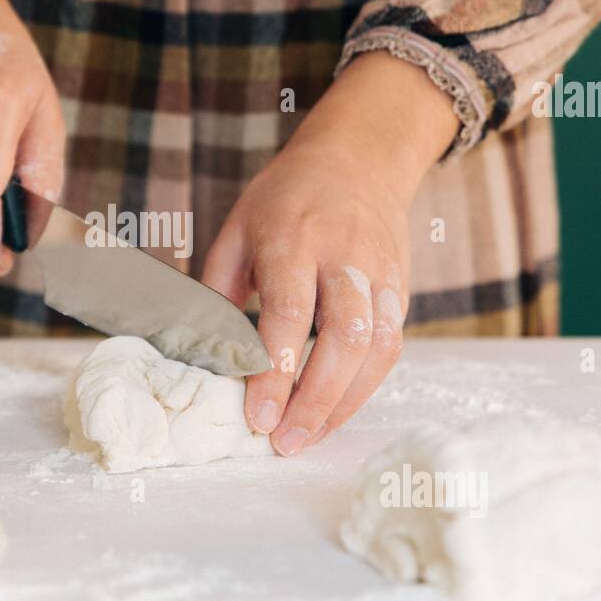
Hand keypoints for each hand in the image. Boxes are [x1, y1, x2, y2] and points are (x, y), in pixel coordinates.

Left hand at [202, 51, 457, 454]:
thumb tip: (200, 355)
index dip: (274, 370)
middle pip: (343, 336)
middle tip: (284, 442)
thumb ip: (219, 290)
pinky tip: (333, 412)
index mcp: (293, 237)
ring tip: (307, 438)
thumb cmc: (285, 199)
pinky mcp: (400, 289)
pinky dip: (364, 388)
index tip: (256, 417)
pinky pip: (390, 346)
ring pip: (377, 348)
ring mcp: (379, 272)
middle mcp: (343, 255)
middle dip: (315, 398)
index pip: (289, 312)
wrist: (359, 158)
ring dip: (344, 403)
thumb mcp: (237, 228)